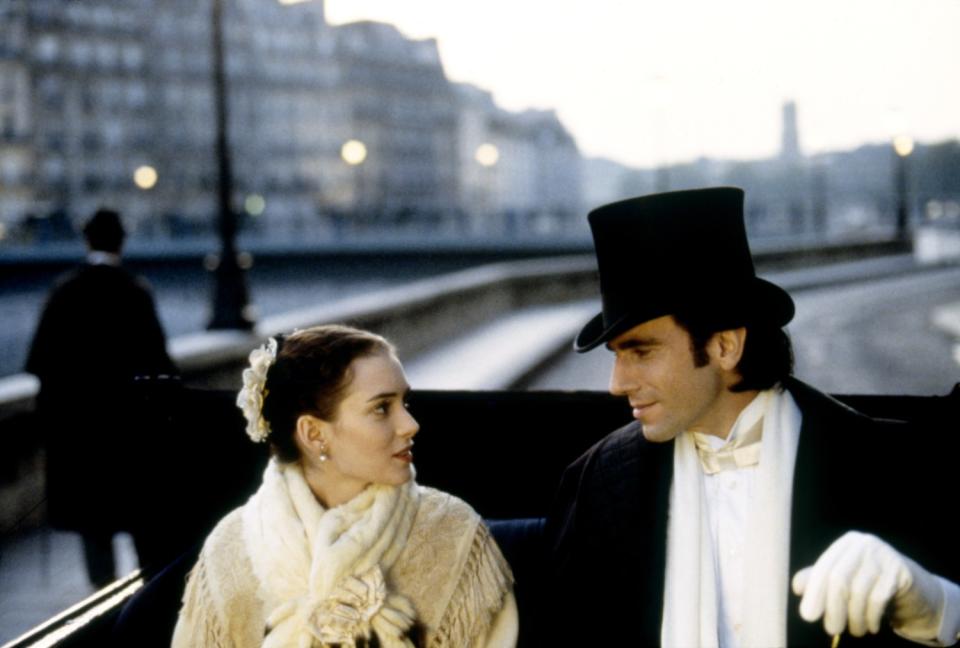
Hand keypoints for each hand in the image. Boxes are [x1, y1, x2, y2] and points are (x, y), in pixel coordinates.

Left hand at [792, 531, 944, 639]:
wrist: (913, 589)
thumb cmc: (870, 584)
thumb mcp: (844, 581)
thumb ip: (818, 581)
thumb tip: (797, 587)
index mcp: (845, 544)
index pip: (824, 568)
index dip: (814, 593)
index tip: (808, 616)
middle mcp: (863, 544)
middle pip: (839, 578)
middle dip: (833, 608)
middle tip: (831, 630)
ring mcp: (884, 555)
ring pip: (859, 591)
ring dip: (854, 618)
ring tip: (854, 631)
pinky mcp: (901, 571)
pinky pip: (879, 598)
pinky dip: (871, 617)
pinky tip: (871, 627)